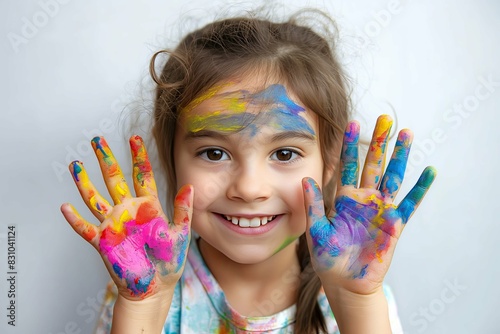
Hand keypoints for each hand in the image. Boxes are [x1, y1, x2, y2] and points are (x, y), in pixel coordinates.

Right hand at [61, 136, 192, 299]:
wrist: (155, 287)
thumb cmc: (169, 262)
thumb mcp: (181, 233)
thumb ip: (183, 210)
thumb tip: (190, 186)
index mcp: (148, 206)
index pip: (142, 175)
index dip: (138, 156)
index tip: (134, 138)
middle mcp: (128, 211)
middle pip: (114, 179)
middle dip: (106, 159)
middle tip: (98, 140)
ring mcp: (114, 224)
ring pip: (95, 198)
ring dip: (84, 182)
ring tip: (75, 164)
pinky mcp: (103, 242)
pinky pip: (85, 229)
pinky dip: (75, 219)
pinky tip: (65, 207)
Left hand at [302, 115, 435, 294]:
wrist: (344, 282)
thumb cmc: (328, 257)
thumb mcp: (315, 229)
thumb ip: (313, 205)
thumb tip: (306, 179)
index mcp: (344, 198)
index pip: (348, 165)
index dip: (349, 145)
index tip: (351, 123)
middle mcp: (364, 199)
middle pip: (373, 164)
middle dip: (379, 142)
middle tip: (385, 119)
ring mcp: (381, 210)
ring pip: (392, 176)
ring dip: (400, 156)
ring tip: (406, 134)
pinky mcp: (395, 224)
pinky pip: (410, 203)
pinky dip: (420, 188)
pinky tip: (429, 171)